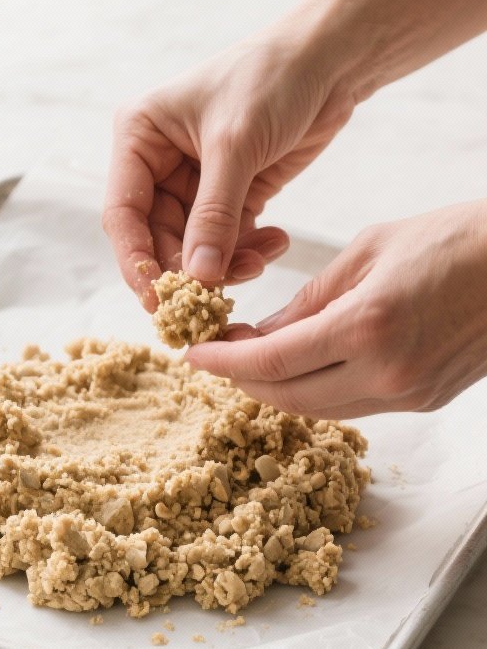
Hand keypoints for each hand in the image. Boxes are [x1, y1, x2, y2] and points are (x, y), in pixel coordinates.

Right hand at [102, 21, 356, 309]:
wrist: (328, 61)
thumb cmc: (271, 78)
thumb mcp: (236, 145)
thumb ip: (214, 215)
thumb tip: (198, 277)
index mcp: (139, 139)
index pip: (123, 215)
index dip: (137, 262)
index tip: (157, 300)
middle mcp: (159, 165)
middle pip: (158, 241)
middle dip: (190, 268)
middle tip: (218, 293)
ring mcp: (195, 185)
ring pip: (195, 249)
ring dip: (226, 264)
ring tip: (259, 261)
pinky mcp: (232, 198)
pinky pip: (229, 243)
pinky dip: (249, 252)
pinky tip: (275, 243)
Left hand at [186, 201, 486, 418]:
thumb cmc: (454, 240)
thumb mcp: (370, 250)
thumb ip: (310, 299)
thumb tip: (263, 333)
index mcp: (366, 326)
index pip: (272, 360)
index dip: (225, 361)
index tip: (193, 354)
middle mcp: (384, 373)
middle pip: (288, 397)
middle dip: (243, 380)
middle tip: (216, 358)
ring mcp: (405, 395)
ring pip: (318, 409)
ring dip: (278, 390)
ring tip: (252, 361)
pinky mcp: (421, 402)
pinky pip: (351, 406)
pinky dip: (317, 391)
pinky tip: (302, 367)